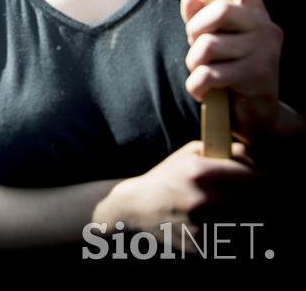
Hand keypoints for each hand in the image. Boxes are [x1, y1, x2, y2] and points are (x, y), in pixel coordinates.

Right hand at [92, 141, 257, 239]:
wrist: (136, 209)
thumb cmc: (166, 179)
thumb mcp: (187, 155)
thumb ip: (220, 151)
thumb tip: (252, 156)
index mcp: (198, 172)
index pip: (253, 175)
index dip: (260, 175)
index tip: (260, 177)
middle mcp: (202, 198)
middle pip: (254, 200)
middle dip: (254, 196)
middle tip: (247, 194)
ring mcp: (202, 225)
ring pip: (247, 222)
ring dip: (245, 216)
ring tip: (230, 210)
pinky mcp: (201, 245)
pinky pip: (232, 239)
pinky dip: (230, 233)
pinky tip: (218, 225)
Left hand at [180, 0, 282, 140]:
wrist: (257, 117)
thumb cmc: (230, 74)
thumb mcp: (213, 45)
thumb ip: (200, 22)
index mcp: (252, 15)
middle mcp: (264, 27)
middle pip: (218, 11)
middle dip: (196, 31)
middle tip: (196, 49)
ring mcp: (265, 51)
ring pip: (208, 46)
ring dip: (195, 64)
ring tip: (204, 74)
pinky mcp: (258, 76)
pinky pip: (209, 74)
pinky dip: (197, 86)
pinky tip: (203, 92)